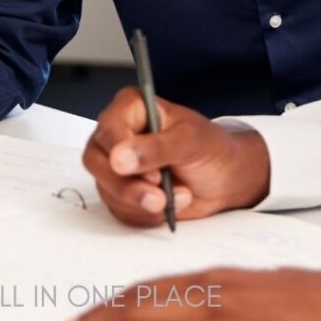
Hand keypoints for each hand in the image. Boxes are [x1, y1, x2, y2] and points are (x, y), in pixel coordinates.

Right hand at [82, 87, 269, 226]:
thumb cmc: (211, 148)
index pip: (109, 127)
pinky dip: (145, 213)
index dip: (121, 150)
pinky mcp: (120, 192)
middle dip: (128, 184)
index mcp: (133, 107)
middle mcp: (118, 134)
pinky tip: (170, 204)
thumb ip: (156, 147)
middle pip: (96, 161)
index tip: (150, 172)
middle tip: (159, 196)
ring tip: (180, 196)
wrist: (225, 179)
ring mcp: (115, 164)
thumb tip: (118, 158)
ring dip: (142, 201)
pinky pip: (118, 209)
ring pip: (106, 188)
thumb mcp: (190, 141)